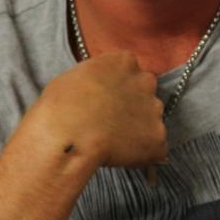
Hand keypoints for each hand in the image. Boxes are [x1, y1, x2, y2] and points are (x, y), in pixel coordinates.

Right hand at [16, 52, 167, 169]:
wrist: (69, 135)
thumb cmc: (61, 105)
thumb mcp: (76, 76)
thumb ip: (97, 80)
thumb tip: (98, 91)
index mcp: (125, 61)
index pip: (130, 70)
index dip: (119, 88)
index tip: (107, 100)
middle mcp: (145, 81)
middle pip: (145, 94)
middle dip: (133, 107)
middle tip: (112, 122)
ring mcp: (155, 110)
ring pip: (151, 121)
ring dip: (138, 130)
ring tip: (113, 142)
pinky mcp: (158, 138)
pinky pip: (155, 148)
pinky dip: (143, 155)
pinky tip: (121, 157)